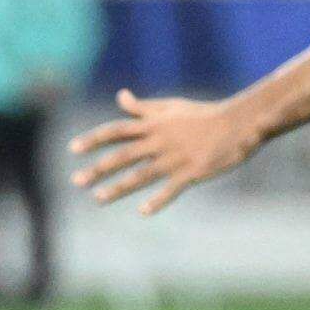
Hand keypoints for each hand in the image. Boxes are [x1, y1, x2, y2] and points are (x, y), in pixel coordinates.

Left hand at [69, 89, 259, 216]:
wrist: (236, 123)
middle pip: (122, 155)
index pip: (116, 130)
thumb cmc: (202, 115)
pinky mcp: (192, 172)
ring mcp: (175, 158)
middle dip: (98, 169)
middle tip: (76, 181)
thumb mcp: (170, 106)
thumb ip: (142, 107)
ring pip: (141, 175)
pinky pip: (172, 189)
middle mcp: (159, 141)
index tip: (73, 150)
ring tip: (98, 199)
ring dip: (118, 187)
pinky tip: (143, 212)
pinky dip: (158, 201)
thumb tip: (121, 97)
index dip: (93, 139)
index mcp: (153, 124)